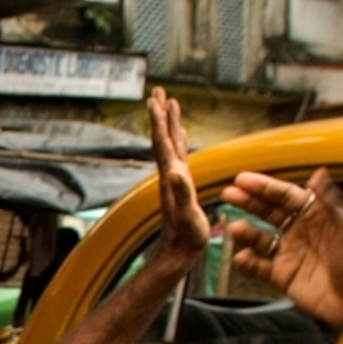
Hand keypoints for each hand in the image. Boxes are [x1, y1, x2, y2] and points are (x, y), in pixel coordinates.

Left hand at [144, 86, 207, 267]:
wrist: (178, 253)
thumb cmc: (186, 236)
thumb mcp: (187, 213)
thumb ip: (182, 191)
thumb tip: (174, 169)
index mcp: (171, 176)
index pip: (163, 142)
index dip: (159, 121)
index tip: (155, 98)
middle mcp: (170, 174)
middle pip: (163, 137)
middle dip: (161, 114)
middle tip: (158, 90)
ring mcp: (174, 179)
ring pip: (170, 144)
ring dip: (169, 123)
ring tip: (169, 104)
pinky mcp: (180, 185)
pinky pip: (179, 155)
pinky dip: (179, 141)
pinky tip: (180, 135)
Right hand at [220, 169, 342, 330]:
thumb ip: (328, 202)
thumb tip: (319, 174)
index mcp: (318, 216)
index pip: (287, 195)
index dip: (265, 187)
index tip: (245, 180)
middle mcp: (302, 232)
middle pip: (270, 212)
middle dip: (248, 202)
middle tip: (229, 194)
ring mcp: (291, 253)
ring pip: (261, 238)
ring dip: (246, 232)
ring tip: (235, 229)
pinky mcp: (284, 275)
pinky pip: (259, 266)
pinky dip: (247, 262)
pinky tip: (241, 258)